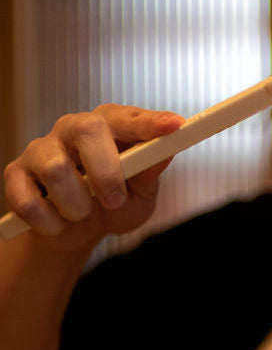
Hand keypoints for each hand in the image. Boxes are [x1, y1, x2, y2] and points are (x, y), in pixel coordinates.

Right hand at [3, 104, 182, 251]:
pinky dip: (49, 223)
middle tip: (113, 201)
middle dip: (106, 171)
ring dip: (76, 206)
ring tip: (81, 215)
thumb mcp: (139, 197)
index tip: (175, 126)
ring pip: (57, 170)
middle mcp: (73, 129)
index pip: (129, 117)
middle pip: (88, 130)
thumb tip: (164, 154)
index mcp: (108, 128)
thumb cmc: (111, 205)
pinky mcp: (16, 174)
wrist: (73, 232)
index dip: (151, 122)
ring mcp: (42, 148)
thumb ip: (150, 177)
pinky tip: (56, 223)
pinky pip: (29, 200)